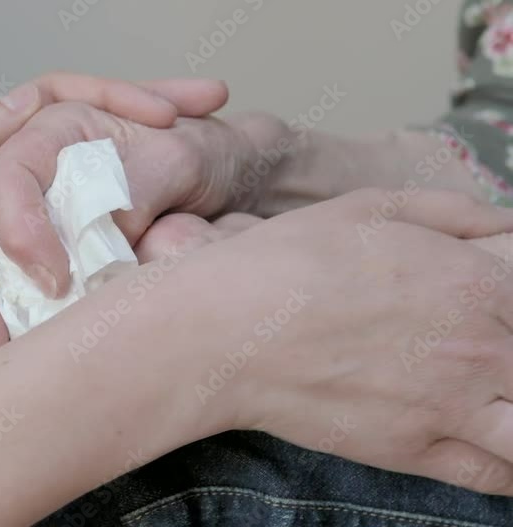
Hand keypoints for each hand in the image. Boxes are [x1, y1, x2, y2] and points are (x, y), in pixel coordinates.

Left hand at [0, 74, 230, 401]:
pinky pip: (97, 262)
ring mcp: (32, 241)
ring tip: (207, 192)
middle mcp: (13, 191)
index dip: (118, 94)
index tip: (170, 113)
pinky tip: (170, 255)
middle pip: (94, 139)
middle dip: (151, 123)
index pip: (62, 101)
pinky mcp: (40, 290)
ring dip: (154, 191)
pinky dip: (134, 257)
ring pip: (104, 201)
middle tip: (213, 112)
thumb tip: (23, 100)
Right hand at [152, 189, 512, 494]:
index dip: (510, 306)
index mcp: (477, 280)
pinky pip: (496, 475)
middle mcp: (479, 346)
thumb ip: (451, 211)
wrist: (226, 332)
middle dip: (511, 358)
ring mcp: (451, 404)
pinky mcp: (414, 450)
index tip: (488, 313)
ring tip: (495, 404)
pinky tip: (492, 447)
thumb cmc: (287, 261)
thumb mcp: (367, 207)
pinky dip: (508, 468)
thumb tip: (501, 221)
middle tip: (476, 356)